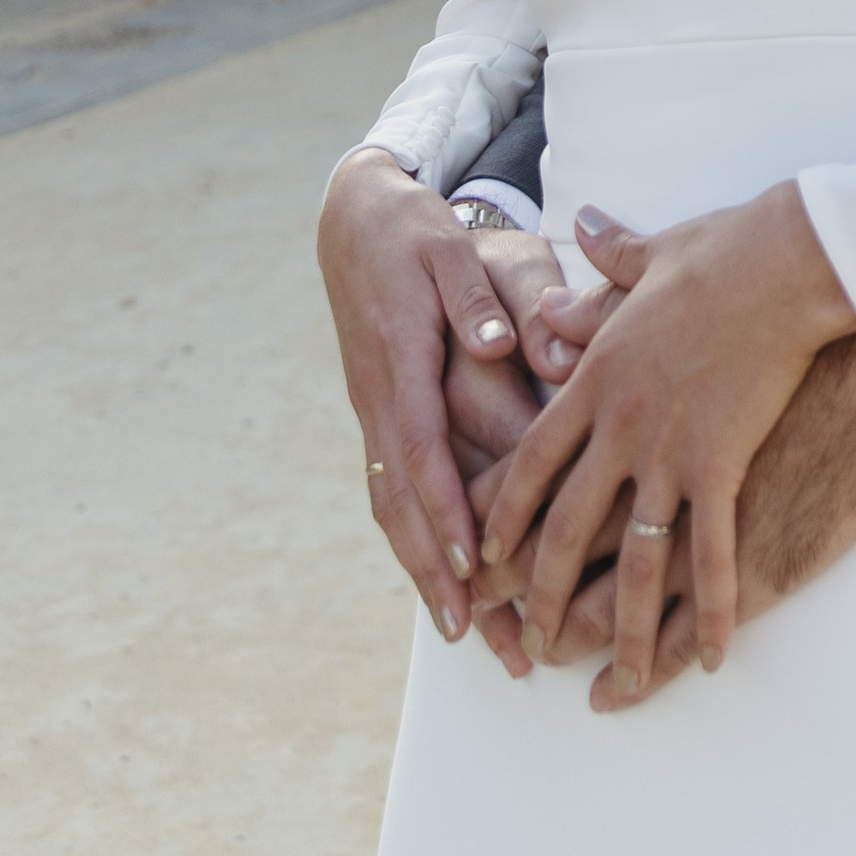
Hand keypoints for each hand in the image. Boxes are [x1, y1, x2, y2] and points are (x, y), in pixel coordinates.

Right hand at [316, 150, 562, 639]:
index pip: (421, 451)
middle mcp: (380, 398)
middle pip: (401, 503)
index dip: (447, 514)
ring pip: (392, 507)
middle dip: (435, 574)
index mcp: (400, 361)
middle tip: (474, 639)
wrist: (354, 216)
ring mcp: (374, 410)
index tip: (474, 569)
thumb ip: (476, 299)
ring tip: (464, 637)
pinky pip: (392, 489)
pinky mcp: (379, 412)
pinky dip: (415, 540)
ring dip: (424, 572)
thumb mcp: (447, 247)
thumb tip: (501, 348)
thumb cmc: (414, 230)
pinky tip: (443, 580)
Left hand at [476, 187, 855, 696]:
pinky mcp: (721, 467)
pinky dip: (706, 614)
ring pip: (628, 561)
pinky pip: (709, 559)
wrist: (786, 262)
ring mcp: (668, 450)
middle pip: (565, 525)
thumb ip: (608, 266)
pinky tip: (708, 657)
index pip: (532, 459)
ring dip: (617, 630)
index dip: (505, 513)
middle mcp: (619, 422)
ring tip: (609, 684)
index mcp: (597, 375)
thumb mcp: (650, 257)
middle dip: (542, 593)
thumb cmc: (724, 252)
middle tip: (528, 644)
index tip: (484, 556)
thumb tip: (584, 226)